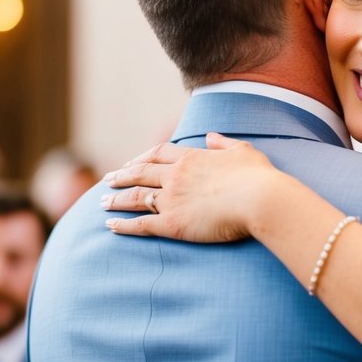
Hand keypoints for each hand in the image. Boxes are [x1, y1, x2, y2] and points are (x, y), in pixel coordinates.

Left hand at [100, 133, 274, 242]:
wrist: (260, 199)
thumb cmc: (258, 177)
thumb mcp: (243, 151)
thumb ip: (224, 143)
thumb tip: (210, 135)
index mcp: (192, 158)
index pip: (159, 154)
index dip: (142, 158)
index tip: (131, 162)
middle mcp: (176, 176)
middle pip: (140, 173)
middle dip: (121, 176)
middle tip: (107, 180)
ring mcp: (172, 199)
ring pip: (135, 197)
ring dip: (116, 199)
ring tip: (101, 202)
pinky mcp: (172, 223)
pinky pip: (141, 224)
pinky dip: (123, 225)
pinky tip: (110, 226)